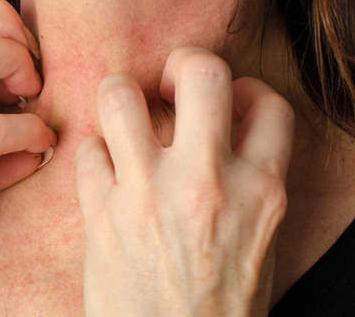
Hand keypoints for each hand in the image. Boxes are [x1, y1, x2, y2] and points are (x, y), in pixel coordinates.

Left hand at [76, 48, 293, 315]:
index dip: (246, 90)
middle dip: (183, 62)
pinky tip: (104, 171)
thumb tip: (226, 127)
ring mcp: (149, 195)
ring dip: (119, 95)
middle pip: (201, 72)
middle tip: (170, 83)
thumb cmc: (220, 306)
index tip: (228, 104)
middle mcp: (207, 183)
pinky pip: (86, 150)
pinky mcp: (102, 215)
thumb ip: (250, 180)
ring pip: (120, 96)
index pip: (268, 103)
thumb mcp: (260, 240)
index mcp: (261, 192)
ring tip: (124, 114)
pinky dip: (93, 153)